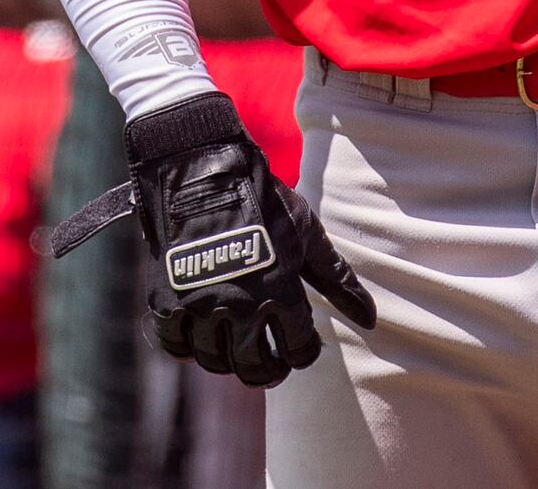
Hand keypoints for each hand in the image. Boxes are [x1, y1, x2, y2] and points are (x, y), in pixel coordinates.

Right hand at [49, 92, 374, 386]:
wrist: (199, 168)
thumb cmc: (261, 198)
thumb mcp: (307, 233)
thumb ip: (337, 279)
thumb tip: (371, 319)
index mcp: (280, 292)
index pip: (298, 351)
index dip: (302, 352)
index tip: (299, 343)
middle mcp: (240, 307)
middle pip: (255, 368)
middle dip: (268, 368)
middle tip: (269, 359)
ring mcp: (199, 305)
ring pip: (215, 361)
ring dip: (229, 360)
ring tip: (235, 346)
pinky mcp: (166, 298)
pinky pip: (175, 344)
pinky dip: (188, 347)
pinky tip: (200, 335)